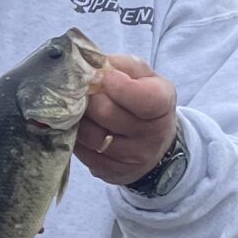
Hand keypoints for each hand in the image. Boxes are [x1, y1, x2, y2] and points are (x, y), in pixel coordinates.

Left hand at [76, 54, 178, 185]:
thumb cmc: (143, 100)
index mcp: (163, 105)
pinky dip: (74, 135)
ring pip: (88, 134)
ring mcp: (132, 159)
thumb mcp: (144, 77)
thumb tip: (92, 63)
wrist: (153, 143)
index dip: (120, 86)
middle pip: (106, 113)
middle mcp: (152, 136)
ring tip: (77, 106)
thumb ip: (122, 65)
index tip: (105, 76)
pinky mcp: (111, 173)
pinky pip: (82, 152)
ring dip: (77, 117)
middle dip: (89, 97)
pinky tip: (78, 125)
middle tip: (82, 88)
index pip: (145, 99)